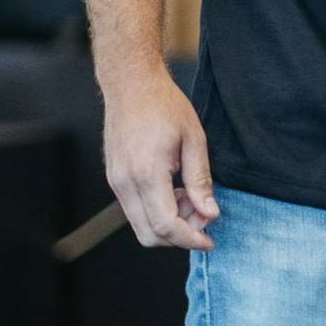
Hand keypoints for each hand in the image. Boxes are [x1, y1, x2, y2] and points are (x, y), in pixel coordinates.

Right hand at [103, 68, 217, 249]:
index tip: (210, 240)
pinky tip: (175, 189)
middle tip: (204, 215)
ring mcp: (116, 183)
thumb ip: (201, 180)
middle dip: (181, 235)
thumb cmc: (165, 105)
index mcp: (146, 174)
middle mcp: (125, 184)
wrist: (131, 85)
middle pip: (150, 235)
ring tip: (191, 196)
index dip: (190, 239)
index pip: (166, 226)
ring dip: (169, 224)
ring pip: (141, 226)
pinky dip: (157, 212)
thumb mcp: (194, 139)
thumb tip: (210, 214)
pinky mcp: (115, 180)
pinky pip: (135, 211)